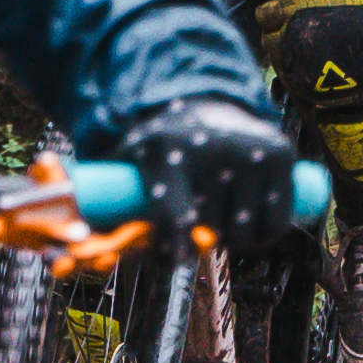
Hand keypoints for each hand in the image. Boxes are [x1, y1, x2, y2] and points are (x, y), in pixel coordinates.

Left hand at [122, 97, 297, 253]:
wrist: (203, 103)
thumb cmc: (160, 149)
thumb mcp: (128, 163)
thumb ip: (105, 207)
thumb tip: (83, 256)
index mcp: (166, 151)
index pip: (173, 216)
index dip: (172, 249)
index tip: (174, 259)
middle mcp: (211, 147)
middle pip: (211, 230)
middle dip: (204, 240)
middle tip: (198, 228)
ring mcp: (249, 149)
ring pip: (246, 232)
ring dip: (236, 241)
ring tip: (224, 224)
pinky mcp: (279, 152)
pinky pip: (278, 219)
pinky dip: (268, 233)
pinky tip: (256, 230)